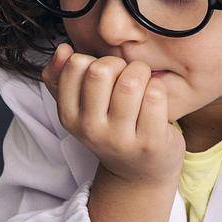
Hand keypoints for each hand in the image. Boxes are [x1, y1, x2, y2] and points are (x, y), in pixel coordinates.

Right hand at [41, 42, 185, 187]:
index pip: (76, 64)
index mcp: (69, 116)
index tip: (106, 75)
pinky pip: (155, 95)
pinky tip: (156, 100)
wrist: (139, 172)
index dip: (96, 60)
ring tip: (144, 84)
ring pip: (131, 81)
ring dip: (142, 73)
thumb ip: (62, 76)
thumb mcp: (81, 107)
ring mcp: (121, 139)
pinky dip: (159, 88)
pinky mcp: (150, 142)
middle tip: (127, 76)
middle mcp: (91, 130)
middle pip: (102, 70)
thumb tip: (63, 49)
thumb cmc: (111, 128)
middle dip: (120, 63)